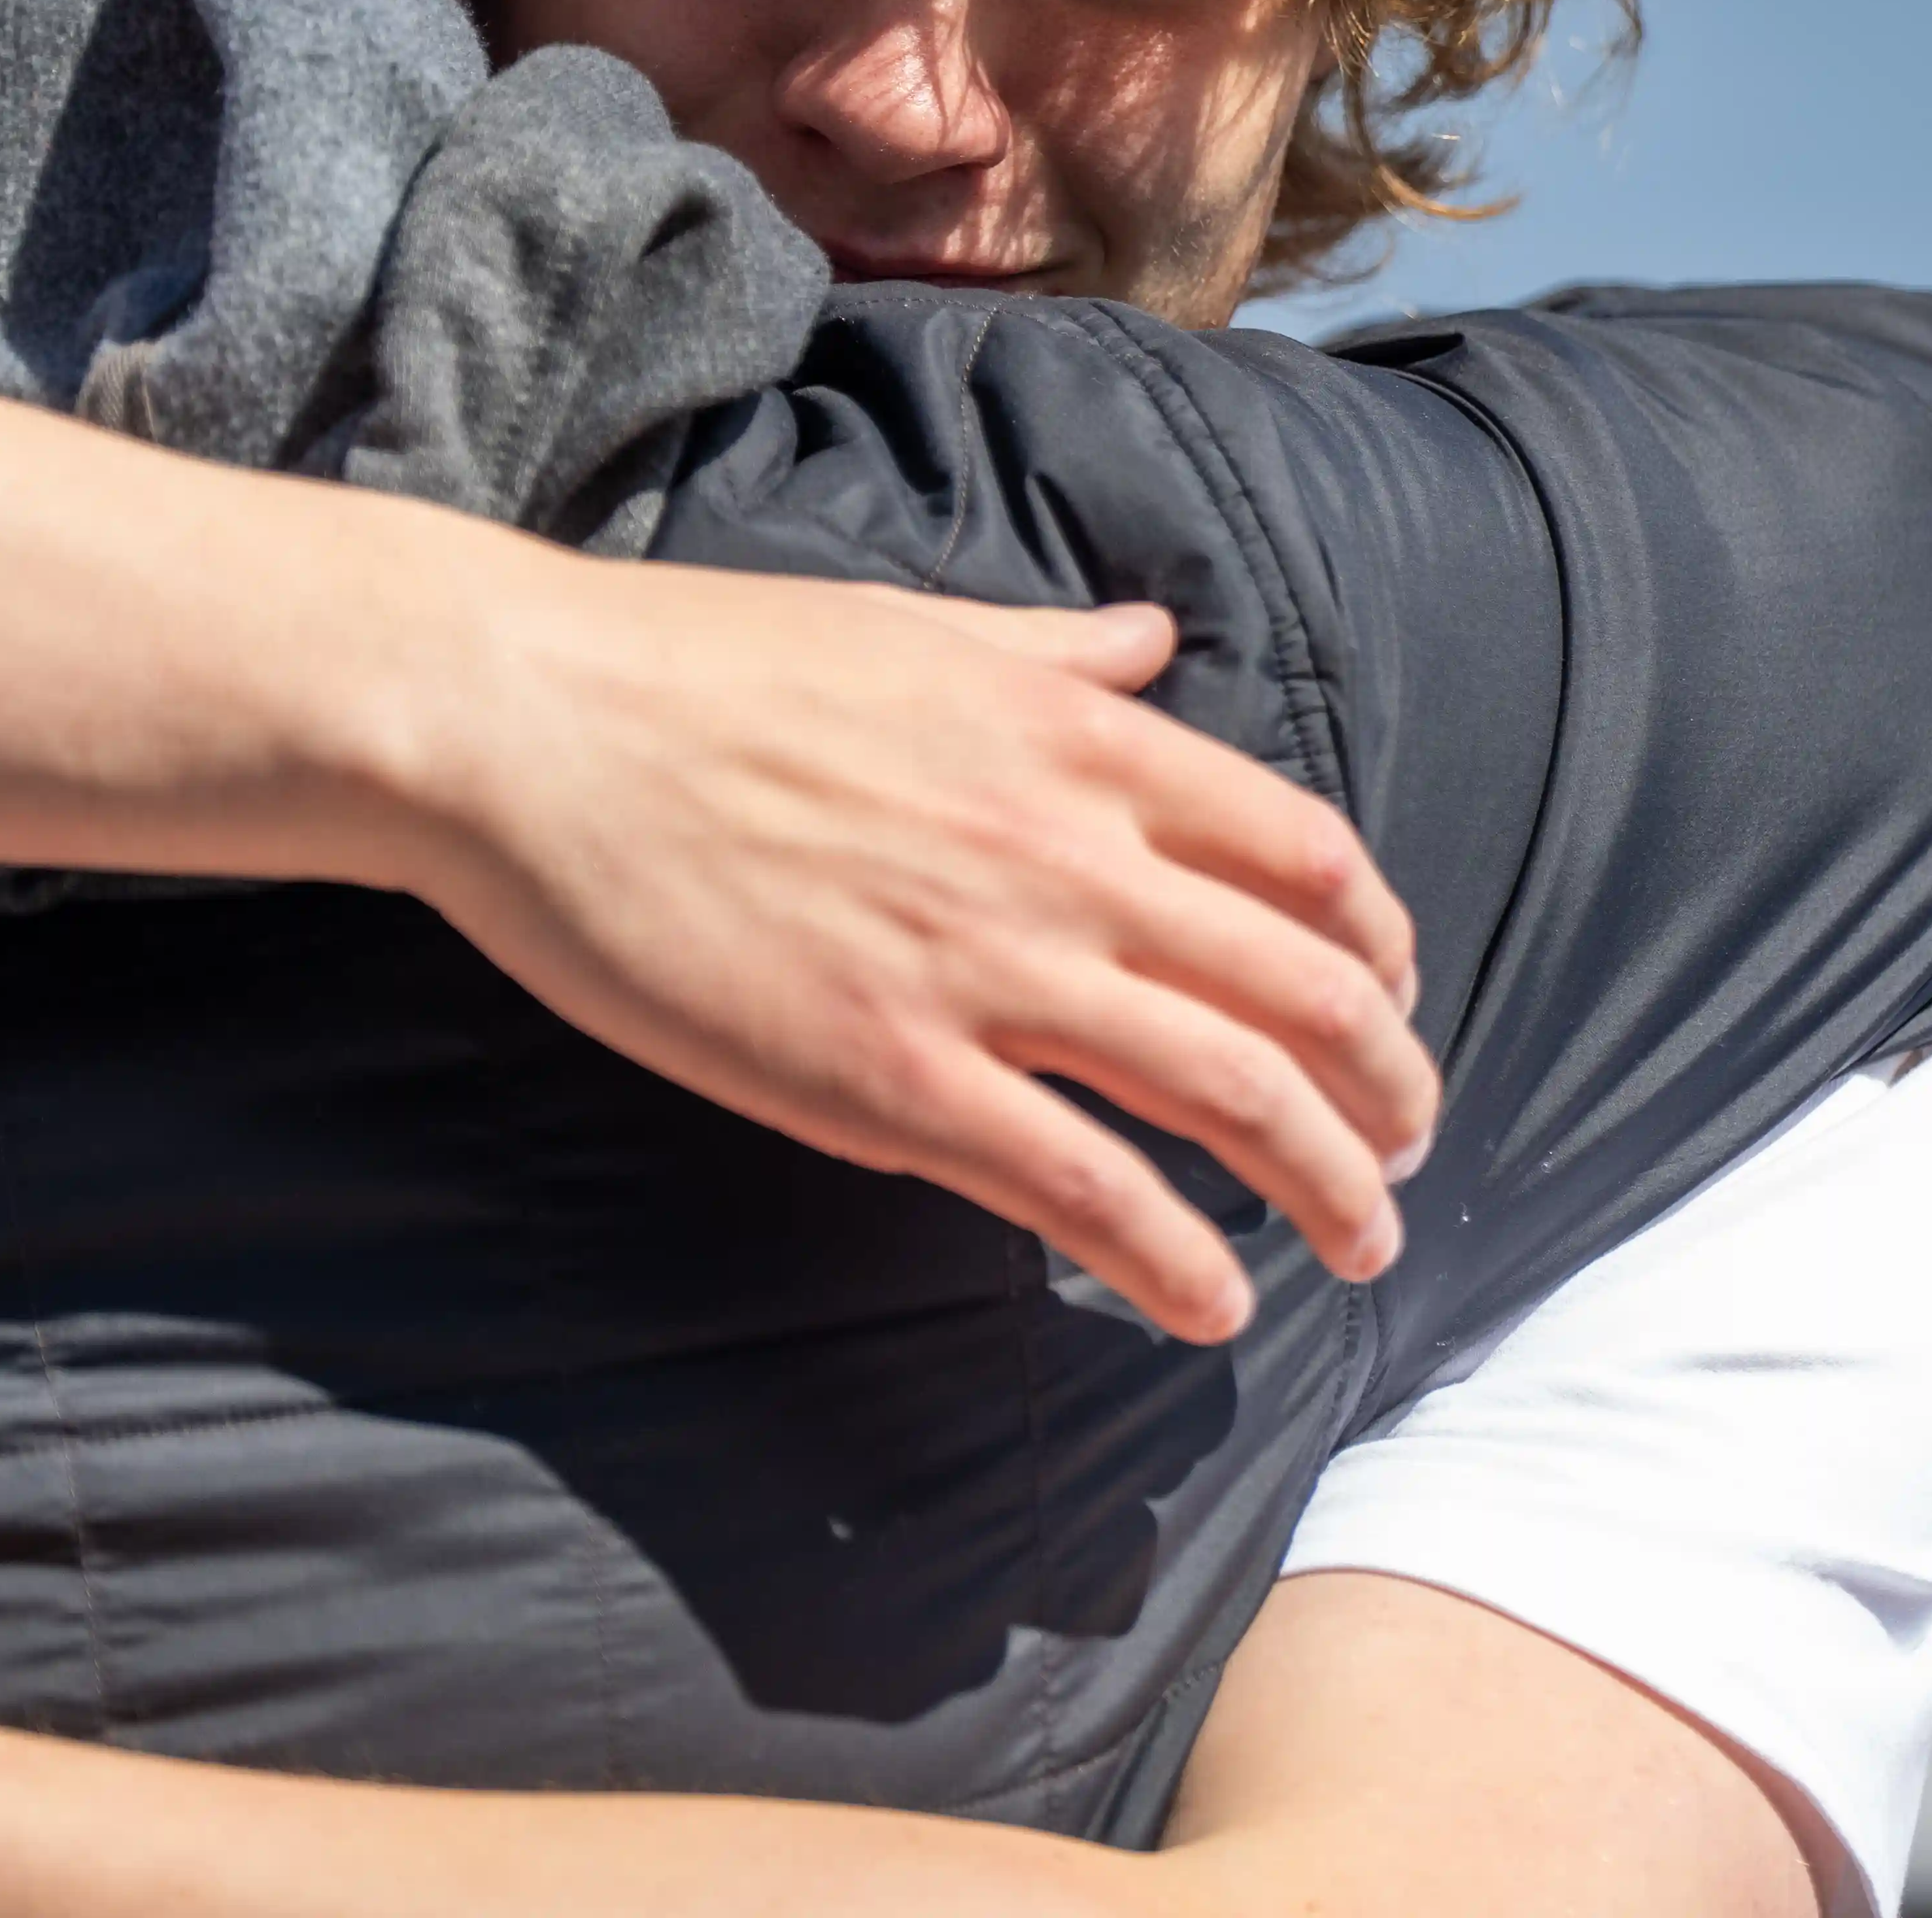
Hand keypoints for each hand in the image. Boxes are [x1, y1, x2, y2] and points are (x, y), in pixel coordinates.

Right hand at [391, 553, 1435, 1344]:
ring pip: (1228, 1097)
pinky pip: (1085, 1188)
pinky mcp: (889, 1078)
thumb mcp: (914, 625)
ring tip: (1356, 1248)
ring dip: (1323, 1189)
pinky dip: (1175, 1260)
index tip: (1391, 1006)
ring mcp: (983, 968)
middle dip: (1386, 1092)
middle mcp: (1064, 850)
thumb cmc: (700, 667)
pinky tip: (1210, 1307)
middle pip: (1303, 992)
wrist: (528, 725)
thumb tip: (1153, 644)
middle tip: (1403, 1159)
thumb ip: (1055, 652)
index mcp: (1075, 738)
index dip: (1379, 946)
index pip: (1305, 855)